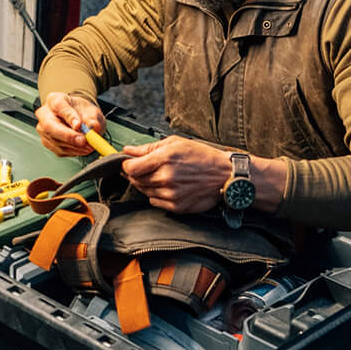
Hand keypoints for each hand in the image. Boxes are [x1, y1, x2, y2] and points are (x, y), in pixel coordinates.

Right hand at [37, 92, 105, 156]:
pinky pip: (59, 150)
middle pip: (50, 126)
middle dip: (68, 136)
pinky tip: (83, 149)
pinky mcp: (48, 143)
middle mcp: (45, 114)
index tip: (79, 125)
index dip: (69, 117)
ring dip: (74, 146)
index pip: (59, 107)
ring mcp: (43, 130)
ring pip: (55, 141)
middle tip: (83, 140)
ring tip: (89, 146)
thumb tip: (93, 127)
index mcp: (54, 100)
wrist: (78, 118)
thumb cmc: (81, 112)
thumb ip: (93, 118)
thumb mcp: (91, 110)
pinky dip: (73, 151)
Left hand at [119, 136, 239, 213]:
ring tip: (161, 175)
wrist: (225, 175)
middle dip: (136, 173)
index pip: (130, 167)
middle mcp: (166, 177)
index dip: (126, 165)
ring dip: (146, 184)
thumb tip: (128, 150)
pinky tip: (167, 186)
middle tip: (145, 168)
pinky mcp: (176, 206)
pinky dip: (156, 194)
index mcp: (165, 158)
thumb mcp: (176, 143)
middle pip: (135, 180)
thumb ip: (149, 148)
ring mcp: (171, 194)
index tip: (129, 163)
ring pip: (144, 191)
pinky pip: (154, 201)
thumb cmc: (202, 156)